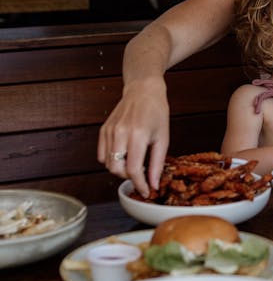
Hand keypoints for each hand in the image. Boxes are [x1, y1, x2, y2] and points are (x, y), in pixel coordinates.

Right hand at [96, 77, 169, 196]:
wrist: (143, 90)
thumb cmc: (156, 111)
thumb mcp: (163, 137)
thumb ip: (157, 163)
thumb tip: (154, 183)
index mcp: (138, 135)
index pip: (134, 169)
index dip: (140, 184)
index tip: (146, 191)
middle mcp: (120, 133)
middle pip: (116, 169)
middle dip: (128, 177)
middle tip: (140, 173)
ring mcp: (109, 131)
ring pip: (107, 164)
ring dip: (120, 169)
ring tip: (133, 161)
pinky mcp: (103, 130)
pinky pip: (101, 155)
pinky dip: (111, 160)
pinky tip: (123, 154)